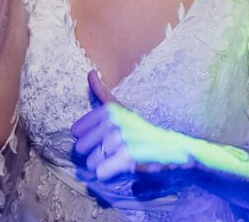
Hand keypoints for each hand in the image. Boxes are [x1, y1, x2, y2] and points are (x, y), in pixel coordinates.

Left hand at [70, 71, 193, 180]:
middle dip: (92, 153)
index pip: (77, 130)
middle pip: (81, 147)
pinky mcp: (126, 156)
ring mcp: (119, 139)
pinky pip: (101, 172)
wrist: (172, 145)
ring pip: (90, 162)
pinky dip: (106, 174)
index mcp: (108, 110)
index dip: (85, 138)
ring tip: (115, 161)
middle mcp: (112, 122)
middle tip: (109, 152)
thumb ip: (102, 92)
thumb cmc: (142, 127)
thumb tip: (90, 73)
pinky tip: (116, 170)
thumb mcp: (122, 107)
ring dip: (101, 165)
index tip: (99, 139)